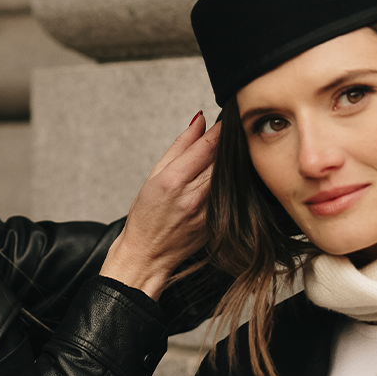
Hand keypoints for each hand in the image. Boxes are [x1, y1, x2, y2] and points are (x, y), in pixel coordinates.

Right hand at [100, 111, 220, 299]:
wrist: (148, 256)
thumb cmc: (145, 218)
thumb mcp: (154, 176)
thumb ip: (179, 146)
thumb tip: (199, 121)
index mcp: (174, 181)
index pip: (207, 146)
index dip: (220, 130)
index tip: (226, 119)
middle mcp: (194, 196)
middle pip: (222, 160)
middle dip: (227, 145)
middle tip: (230, 134)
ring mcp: (208, 211)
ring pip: (229, 177)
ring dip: (230, 164)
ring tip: (226, 158)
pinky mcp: (216, 223)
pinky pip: (229, 196)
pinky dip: (228, 184)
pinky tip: (222, 182)